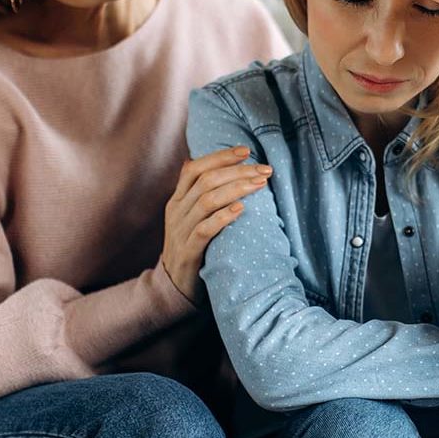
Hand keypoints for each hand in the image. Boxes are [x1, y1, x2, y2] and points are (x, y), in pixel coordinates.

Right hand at [161, 146, 271, 304]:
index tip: (246, 151)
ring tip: (259, 184)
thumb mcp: (190, 218)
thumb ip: (199, 195)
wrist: (174, 286)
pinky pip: (204, 229)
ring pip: (207, 201)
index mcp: (177, 200)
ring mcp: (180, 231)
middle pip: (205, 181)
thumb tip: (215, 166)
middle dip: (237, 171)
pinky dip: (223, 217)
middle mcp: (176, 211)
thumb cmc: (191, 247)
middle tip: (264, 169)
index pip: (195, 168)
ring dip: (236, 189)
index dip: (220, 157)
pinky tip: (241, 209)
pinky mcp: (188, 251)